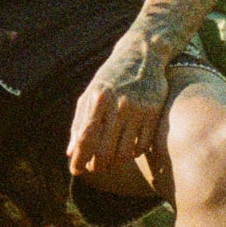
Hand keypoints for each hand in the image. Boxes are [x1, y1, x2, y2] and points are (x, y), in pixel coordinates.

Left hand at [67, 37, 171, 179]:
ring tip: (110, 162)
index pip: (85, 137)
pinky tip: (128, 151)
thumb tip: (71, 152)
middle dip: (97, 165)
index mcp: (97, 99)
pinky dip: (133, 154)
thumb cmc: (110, 79)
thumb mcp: (90, 94)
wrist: (141, 55)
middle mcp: (118, 105)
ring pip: (125, 152)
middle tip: (95, 168)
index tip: (76, 171)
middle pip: (105, 149)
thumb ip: (79, 122)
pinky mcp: (154, 113)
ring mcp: (138, 109)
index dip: (79, 158)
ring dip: (115, 163)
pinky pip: (142, 146)